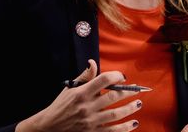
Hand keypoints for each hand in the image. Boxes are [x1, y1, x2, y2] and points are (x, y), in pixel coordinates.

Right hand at [16, 59, 141, 131]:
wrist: (48, 128)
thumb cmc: (61, 106)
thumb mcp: (70, 89)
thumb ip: (85, 76)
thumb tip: (93, 62)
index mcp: (81, 93)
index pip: (103, 80)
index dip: (116, 76)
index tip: (123, 77)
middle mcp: (86, 107)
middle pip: (112, 97)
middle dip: (128, 92)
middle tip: (137, 89)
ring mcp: (90, 122)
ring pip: (116, 115)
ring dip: (130, 108)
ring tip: (139, 103)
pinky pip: (112, 131)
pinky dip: (124, 128)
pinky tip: (133, 124)